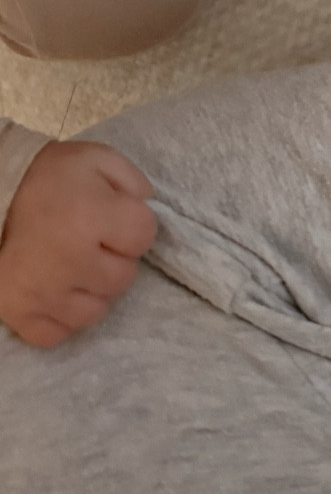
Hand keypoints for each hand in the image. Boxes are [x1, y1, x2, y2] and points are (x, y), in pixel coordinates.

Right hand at [0, 141, 157, 348]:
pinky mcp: (19, 315)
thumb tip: (149, 209)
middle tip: (94, 242)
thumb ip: (133, 181)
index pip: (145, 236)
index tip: (116, 219)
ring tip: (75, 265)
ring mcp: (43, 293)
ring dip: (92, 290)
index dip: (135, 225)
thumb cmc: (52, 179)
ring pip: (95, 311)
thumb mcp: (98, 159)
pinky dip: (61, 315)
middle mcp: (70, 261)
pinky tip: (56, 289)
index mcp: (91, 217)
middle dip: (116, 259)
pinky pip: (60, 333)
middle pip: (124, 278)